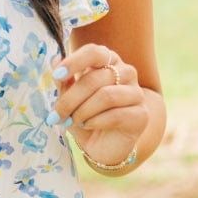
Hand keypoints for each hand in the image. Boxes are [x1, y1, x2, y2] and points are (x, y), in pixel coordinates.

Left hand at [49, 43, 148, 168]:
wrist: (102, 146)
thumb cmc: (85, 116)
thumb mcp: (70, 98)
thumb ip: (65, 80)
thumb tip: (55, 60)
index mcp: (108, 61)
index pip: (94, 52)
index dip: (74, 62)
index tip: (56, 75)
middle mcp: (126, 72)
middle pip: (95, 79)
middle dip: (71, 98)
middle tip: (56, 115)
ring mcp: (137, 93)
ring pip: (106, 96)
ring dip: (82, 111)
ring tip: (72, 121)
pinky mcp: (141, 115)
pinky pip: (115, 115)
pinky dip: (95, 122)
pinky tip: (87, 125)